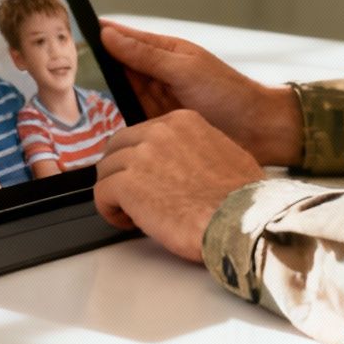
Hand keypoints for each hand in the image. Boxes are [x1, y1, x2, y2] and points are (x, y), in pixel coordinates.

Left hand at [93, 109, 266, 262]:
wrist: (240, 221)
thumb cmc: (241, 199)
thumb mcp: (225, 155)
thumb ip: (196, 150)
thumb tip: (188, 165)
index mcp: (182, 122)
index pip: (142, 133)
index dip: (139, 159)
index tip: (145, 177)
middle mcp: (159, 132)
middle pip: (117, 147)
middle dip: (120, 172)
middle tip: (131, 195)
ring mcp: (140, 156)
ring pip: (106, 170)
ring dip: (115, 193)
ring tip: (133, 213)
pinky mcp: (127, 184)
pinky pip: (101, 194)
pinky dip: (110, 210)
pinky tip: (127, 221)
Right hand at [98, 21, 302, 166]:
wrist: (257, 131)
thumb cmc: (230, 94)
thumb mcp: (183, 69)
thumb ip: (145, 55)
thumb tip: (110, 36)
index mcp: (169, 52)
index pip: (129, 39)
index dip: (106, 35)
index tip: (80, 29)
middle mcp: (163, 74)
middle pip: (123, 67)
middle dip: (102, 65)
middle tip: (72, 62)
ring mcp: (162, 100)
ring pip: (126, 93)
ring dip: (111, 92)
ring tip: (84, 89)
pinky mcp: (163, 125)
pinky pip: (135, 118)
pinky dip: (123, 118)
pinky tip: (106, 117)